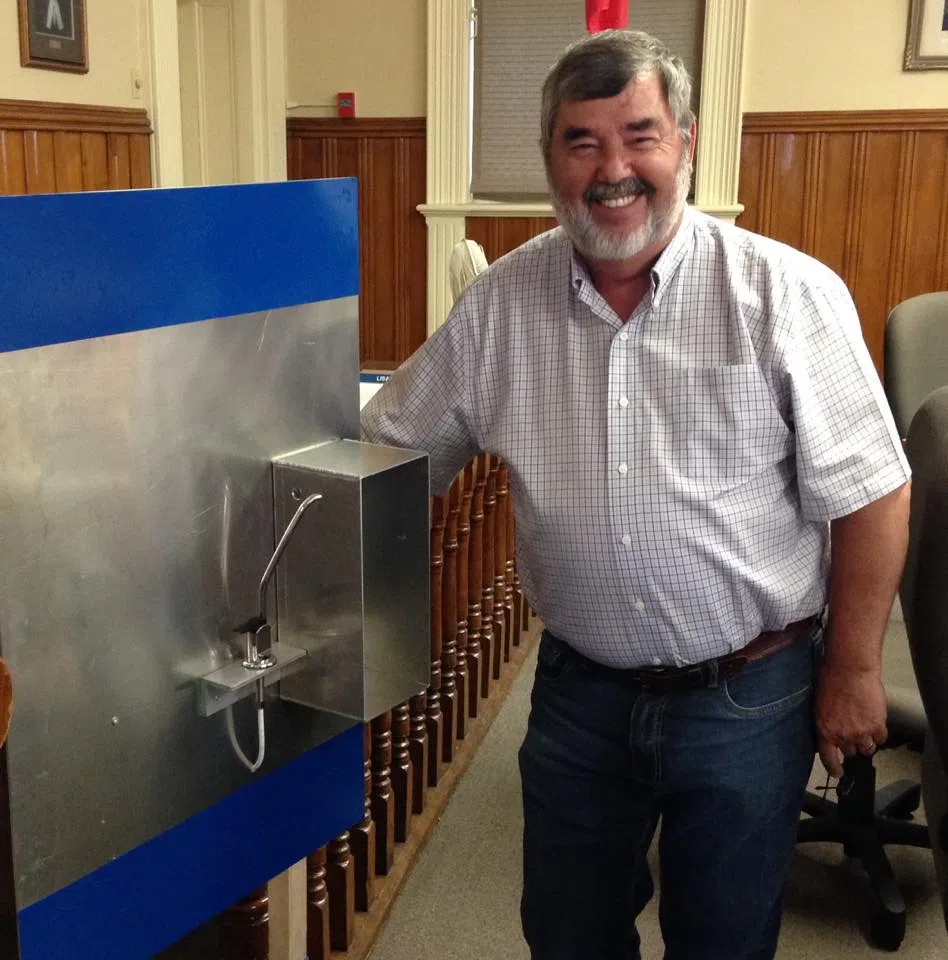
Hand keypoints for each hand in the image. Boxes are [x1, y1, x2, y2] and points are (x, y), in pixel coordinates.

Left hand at [814, 662, 887, 776]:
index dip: (834, 768)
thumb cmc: (830, 680)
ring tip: (865, 728)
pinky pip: (881, 738)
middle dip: (851, 745)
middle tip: (853, 732)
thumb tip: (831, 730)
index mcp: (824, 730)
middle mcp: (842, 735)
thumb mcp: (819, 704)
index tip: (838, 773)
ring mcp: (861, 732)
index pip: (828, 758)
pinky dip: (879, 733)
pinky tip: (875, 722)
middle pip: (850, 752)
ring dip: (866, 741)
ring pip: (867, 748)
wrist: (850, 669)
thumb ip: (826, 721)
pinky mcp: (877, 726)